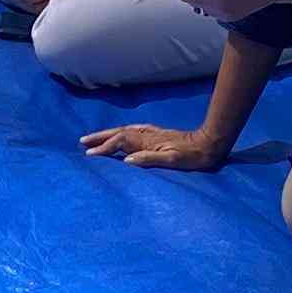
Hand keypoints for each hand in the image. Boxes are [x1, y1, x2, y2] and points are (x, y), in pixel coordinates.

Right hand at [80, 122, 230, 170]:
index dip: (104, 148)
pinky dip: (121, 133)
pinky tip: (120, 136)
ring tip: (93, 138)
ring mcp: (152, 134)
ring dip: (108, 135)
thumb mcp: (173, 160)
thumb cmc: (192, 157)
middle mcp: (147, 135)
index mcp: (148, 142)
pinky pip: (132, 132)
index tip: (90, 155)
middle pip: (118, 134)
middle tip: (82, 142)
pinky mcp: (157, 135)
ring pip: (124, 132)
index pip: (120, 143)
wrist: (209, 145)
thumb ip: (150, 159)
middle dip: (100, 137)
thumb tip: (127, 160)